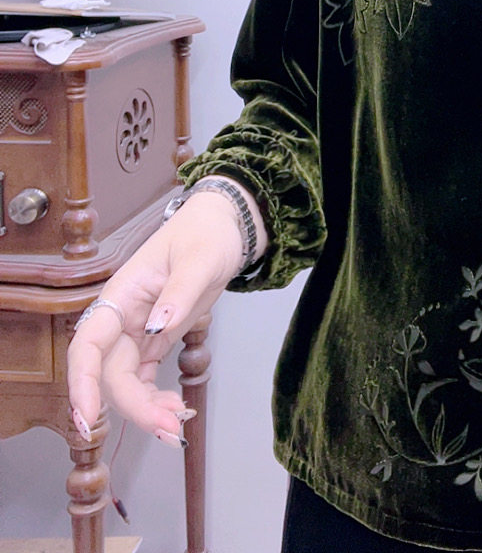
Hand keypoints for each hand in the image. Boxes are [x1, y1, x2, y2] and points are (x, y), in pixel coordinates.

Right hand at [66, 189, 249, 446]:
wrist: (223, 227)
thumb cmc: (206, 234)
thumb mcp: (200, 258)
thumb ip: (179, 293)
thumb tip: (157, 328)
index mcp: (123, 295)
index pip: (89, 344)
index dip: (83, 382)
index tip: (89, 417)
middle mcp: (123, 318)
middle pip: (111, 373)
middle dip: (133, 407)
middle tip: (168, 429)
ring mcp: (138, 331)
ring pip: (127, 381)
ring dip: (145, 409)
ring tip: (175, 427)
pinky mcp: (155, 339)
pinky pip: (144, 377)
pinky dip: (154, 398)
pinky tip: (174, 409)